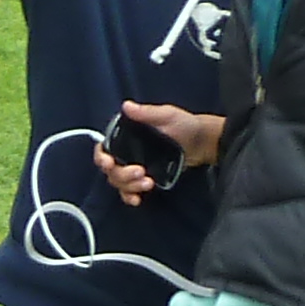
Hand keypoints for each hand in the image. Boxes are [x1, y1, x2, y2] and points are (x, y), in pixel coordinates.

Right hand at [92, 98, 219, 204]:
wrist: (202, 142)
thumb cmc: (184, 124)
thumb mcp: (166, 115)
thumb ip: (147, 113)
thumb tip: (126, 106)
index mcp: (126, 136)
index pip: (105, 148)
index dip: (102, 157)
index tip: (109, 163)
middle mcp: (126, 153)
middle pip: (111, 170)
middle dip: (122, 174)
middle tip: (141, 171)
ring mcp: (135, 168)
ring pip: (119, 182)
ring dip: (129, 185)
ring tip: (148, 182)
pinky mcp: (145, 179)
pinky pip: (130, 191)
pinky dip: (130, 196)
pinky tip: (138, 199)